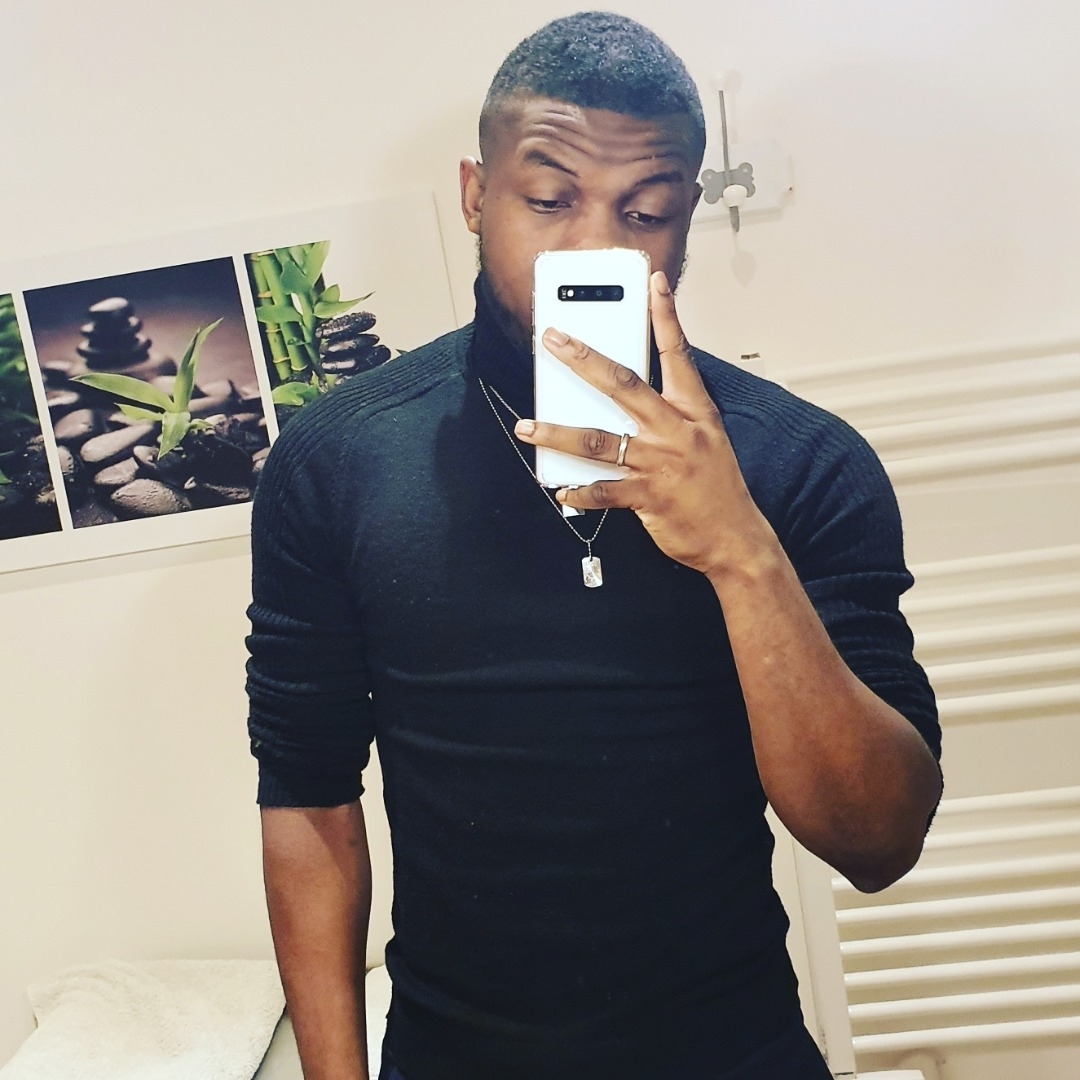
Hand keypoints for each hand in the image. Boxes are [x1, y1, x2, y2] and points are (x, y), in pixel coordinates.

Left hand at [514, 271, 773, 578]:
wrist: (735, 537)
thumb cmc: (717, 487)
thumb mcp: (705, 438)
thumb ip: (670, 414)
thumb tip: (623, 398)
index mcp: (694, 411)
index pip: (678, 354)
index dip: (666, 316)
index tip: (654, 283)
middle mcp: (675, 430)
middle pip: (623, 385)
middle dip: (583, 359)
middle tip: (553, 341)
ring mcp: (660, 463)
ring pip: (599, 440)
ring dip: (557, 433)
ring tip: (527, 427)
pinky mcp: (648, 497)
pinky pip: (604, 491)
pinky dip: (578, 491)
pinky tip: (560, 489)